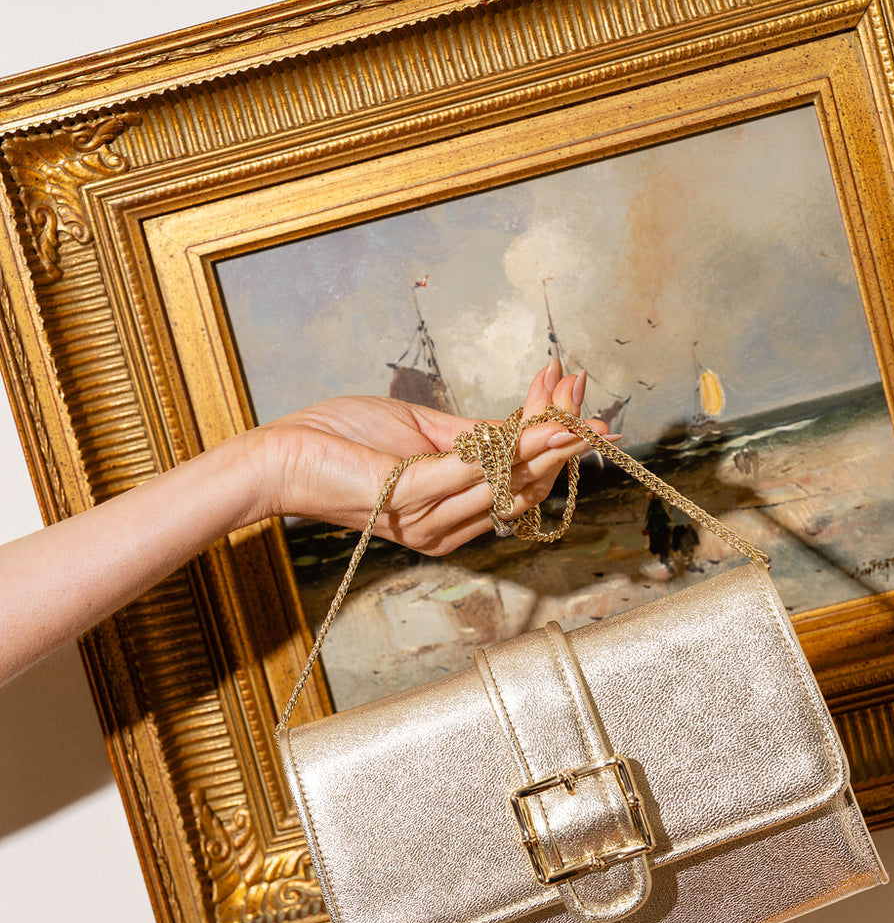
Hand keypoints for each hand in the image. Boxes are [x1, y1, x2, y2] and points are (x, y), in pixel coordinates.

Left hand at [239, 359, 605, 554]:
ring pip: (506, 479)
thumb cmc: (341, 443)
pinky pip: (473, 470)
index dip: (551, 445)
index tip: (576, 405)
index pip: (516, 483)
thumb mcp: (420, 433)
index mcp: (449, 518)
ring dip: (544, 435)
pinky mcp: (411, 497)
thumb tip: (523, 422)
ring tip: (568, 397)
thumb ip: (471, 436)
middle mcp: (445, 530)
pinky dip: (510, 445)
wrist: (282, 457)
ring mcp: (429, 520)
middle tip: (581, 392)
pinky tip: (536, 423)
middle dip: (557, 435)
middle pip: (522, 484)